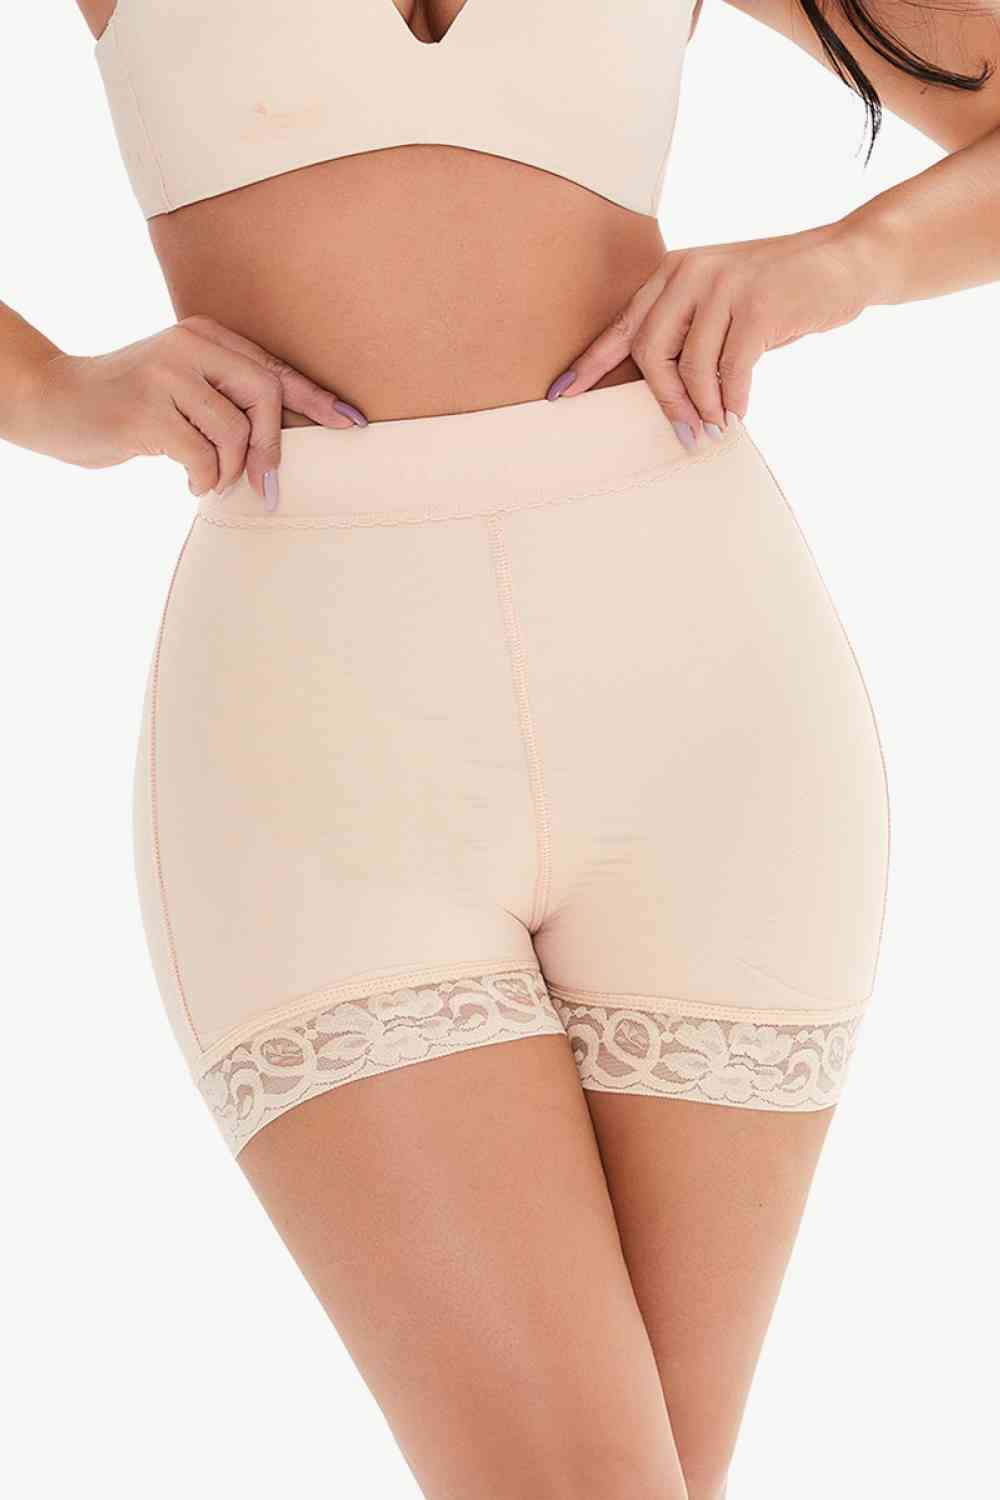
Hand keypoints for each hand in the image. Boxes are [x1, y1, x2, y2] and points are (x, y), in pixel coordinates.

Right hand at [26, 315, 367, 504]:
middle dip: (273, 447)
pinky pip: (203, 454)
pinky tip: (189, 482)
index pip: (273, 369)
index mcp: (205, 335)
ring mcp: (166, 373)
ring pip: (236, 431)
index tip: (350, 423)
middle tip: (264, 484)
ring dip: (229, 470)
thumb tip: (288, 436)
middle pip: (266, 395)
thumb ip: (228, 399)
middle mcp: (189, 345)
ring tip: (208, 479)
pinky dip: (204, 478)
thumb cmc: (129, 404)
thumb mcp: (182, 388)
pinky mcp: (146, 408)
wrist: (57, 402)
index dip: (316, 399)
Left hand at [547, 222, 872, 443]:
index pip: (623, 325)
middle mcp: (692, 272)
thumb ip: (688, 332)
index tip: (561, 395)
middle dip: (664, 401)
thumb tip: (662, 391)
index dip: (590, 364)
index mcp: (674, 273)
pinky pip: (732, 369)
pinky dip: (733, 400)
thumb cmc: (780, 291)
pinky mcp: (760, 305)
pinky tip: (738, 412)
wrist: (845, 260)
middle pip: (651, 351)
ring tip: (715, 427)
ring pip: (692, 366)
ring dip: (703, 407)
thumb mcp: (723, 302)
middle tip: (685, 434)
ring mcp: (726, 285)